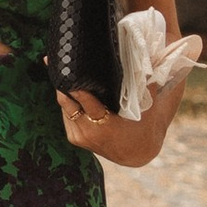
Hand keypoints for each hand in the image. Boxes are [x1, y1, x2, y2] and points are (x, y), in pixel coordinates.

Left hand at [58, 68, 187, 168]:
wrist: (137, 153)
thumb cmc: (144, 125)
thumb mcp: (148, 106)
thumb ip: (147, 82)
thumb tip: (147, 54)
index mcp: (106, 126)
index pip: (84, 100)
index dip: (74, 84)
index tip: (69, 66)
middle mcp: (89, 132)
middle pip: (67, 101)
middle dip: (63, 82)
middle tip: (58, 60)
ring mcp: (80, 136)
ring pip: (65, 107)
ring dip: (64, 90)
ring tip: (61, 67)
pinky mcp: (74, 138)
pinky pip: (66, 114)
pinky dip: (68, 101)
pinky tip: (68, 86)